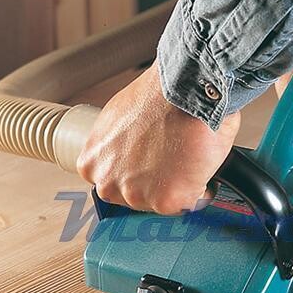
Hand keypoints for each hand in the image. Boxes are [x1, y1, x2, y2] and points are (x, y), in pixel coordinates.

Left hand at [77, 63, 239, 213]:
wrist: (185, 89)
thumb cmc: (159, 95)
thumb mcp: (119, 119)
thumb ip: (120, 146)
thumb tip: (136, 152)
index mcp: (92, 162)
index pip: (114, 182)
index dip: (137, 173)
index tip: (150, 166)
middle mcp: (109, 183)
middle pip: (136, 197)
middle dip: (156, 183)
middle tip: (172, 162)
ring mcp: (137, 195)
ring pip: (163, 201)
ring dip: (178, 185)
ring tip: (186, 158)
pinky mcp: (167, 200)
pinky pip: (189, 202)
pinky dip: (199, 187)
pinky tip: (199, 164)